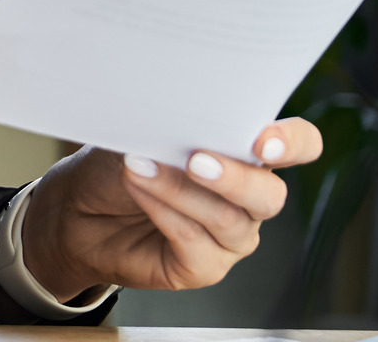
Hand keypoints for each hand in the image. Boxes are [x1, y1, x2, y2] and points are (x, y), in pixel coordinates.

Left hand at [19, 119, 322, 299]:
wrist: (78, 205)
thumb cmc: (120, 158)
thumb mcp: (144, 128)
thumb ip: (175, 121)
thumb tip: (182, 111)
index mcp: (246, 153)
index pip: (300, 145)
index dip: (293, 142)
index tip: (264, 140)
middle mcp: (249, 198)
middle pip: (271, 194)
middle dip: (236, 177)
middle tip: (195, 158)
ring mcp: (230, 237)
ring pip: (228, 219)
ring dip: (180, 190)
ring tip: (138, 166)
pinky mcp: (203, 267)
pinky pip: (196, 243)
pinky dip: (164, 211)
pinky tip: (139, 189)